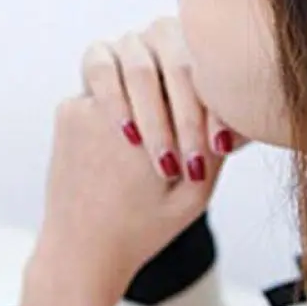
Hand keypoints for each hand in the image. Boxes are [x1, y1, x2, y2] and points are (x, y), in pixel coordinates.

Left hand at [19, 18, 243, 305]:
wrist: (81, 252)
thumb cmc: (144, 227)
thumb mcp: (198, 193)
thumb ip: (218, 145)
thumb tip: (239, 100)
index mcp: (140, 132)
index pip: (185, 77)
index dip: (206, 100)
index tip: (214, 138)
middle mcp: (103, 111)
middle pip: (150, 57)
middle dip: (179, 88)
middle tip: (190, 124)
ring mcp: (79, 106)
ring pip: (121, 53)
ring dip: (147, 74)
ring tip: (163, 108)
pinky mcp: (67, 109)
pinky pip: (101, 76)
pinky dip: (124, 89)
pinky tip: (136, 123)